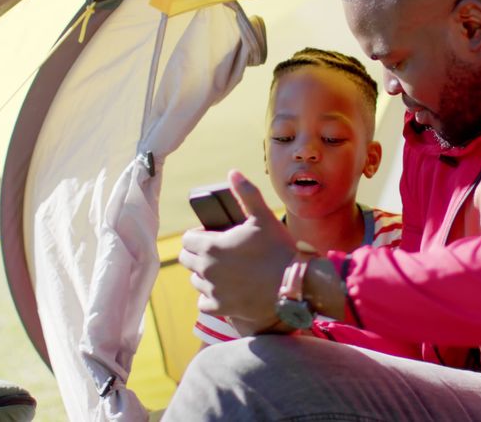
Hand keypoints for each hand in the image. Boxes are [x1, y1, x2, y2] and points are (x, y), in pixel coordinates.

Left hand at [179, 170, 295, 327]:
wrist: (294, 285)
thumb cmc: (279, 249)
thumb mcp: (263, 217)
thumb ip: (246, 193)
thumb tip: (233, 172)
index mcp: (211, 246)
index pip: (187, 240)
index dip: (197, 236)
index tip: (210, 236)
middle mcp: (206, 269)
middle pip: (186, 260)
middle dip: (198, 254)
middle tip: (218, 252)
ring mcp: (213, 291)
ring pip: (196, 281)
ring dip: (204, 275)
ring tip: (223, 271)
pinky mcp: (221, 308)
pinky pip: (204, 303)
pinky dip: (211, 298)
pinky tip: (224, 291)